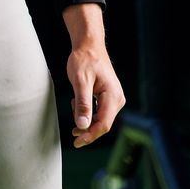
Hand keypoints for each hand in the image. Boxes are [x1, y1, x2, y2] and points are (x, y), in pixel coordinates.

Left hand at [62, 3, 124, 148]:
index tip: (76, 142)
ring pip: (100, 119)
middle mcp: (117, 99)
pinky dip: (88, 112)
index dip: (90, 136)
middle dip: (87, 129)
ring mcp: (114, 99)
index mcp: (113, 96)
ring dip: (86, 119)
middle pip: (103, 124)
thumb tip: (82, 126)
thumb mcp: (80, 81)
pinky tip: (78, 101)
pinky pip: (99, 112)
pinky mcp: (109, 98)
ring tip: (74, 102)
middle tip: (72, 133)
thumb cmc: (84, 60)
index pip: (103, 124)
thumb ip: (83, 104)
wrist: (89, 45)